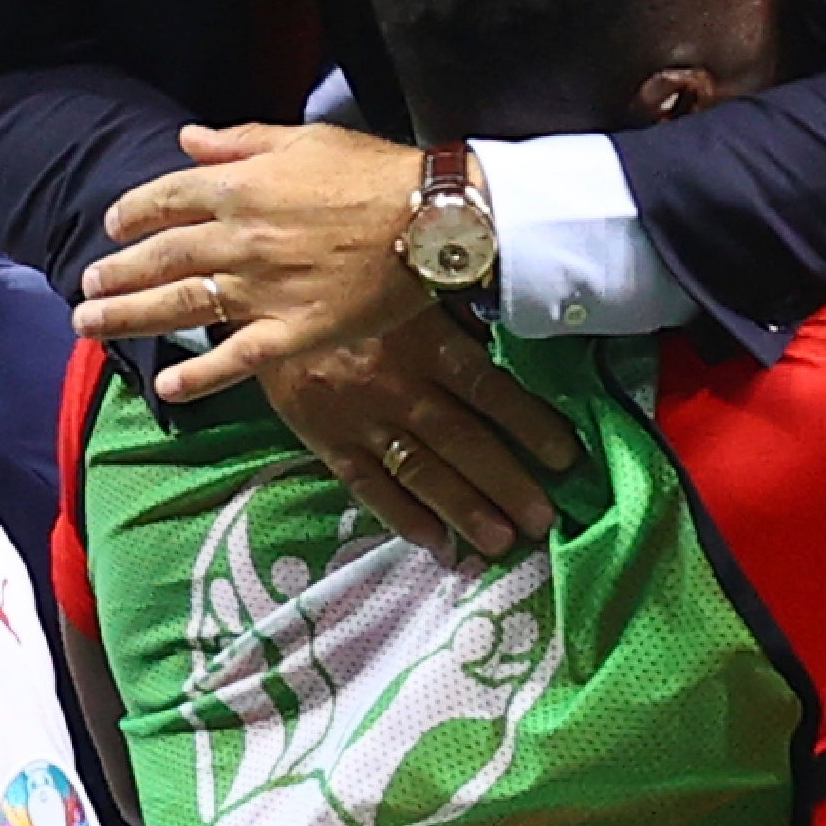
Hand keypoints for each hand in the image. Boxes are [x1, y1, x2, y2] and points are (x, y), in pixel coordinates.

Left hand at [76, 123, 435, 396]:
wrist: (433, 219)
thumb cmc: (374, 172)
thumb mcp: (303, 139)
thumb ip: (239, 140)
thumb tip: (186, 139)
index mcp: (238, 186)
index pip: (165, 199)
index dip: (132, 214)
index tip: (113, 227)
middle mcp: (238, 239)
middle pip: (160, 257)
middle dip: (116, 274)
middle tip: (84, 289)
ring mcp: (262, 290)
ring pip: (180, 307)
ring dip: (129, 318)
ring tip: (90, 326)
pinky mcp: (293, 333)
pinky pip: (236, 359)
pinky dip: (199, 376)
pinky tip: (167, 388)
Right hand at [256, 311, 577, 561]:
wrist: (258, 300)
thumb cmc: (346, 287)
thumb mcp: (406, 282)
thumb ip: (454, 311)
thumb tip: (501, 340)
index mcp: (422, 341)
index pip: (487, 388)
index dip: (530, 423)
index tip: (566, 458)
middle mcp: (396, 386)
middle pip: (461, 441)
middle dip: (506, 483)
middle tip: (543, 522)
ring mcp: (359, 419)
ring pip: (419, 470)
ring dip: (462, 510)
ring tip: (500, 543)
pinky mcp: (324, 440)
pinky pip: (366, 484)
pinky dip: (400, 516)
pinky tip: (435, 542)